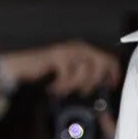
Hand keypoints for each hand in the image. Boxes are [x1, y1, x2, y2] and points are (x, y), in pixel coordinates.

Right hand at [0, 41, 121, 97]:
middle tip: (82, 91)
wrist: (23, 67)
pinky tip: (54, 88)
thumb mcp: (73, 72)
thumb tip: (105, 84)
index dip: (114, 74)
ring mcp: (68, 50)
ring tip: (63, 90)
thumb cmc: (49, 72)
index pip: (110, 59)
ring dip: (74, 86)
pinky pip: (69, 76)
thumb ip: (88, 74)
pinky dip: (62, 86)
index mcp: (85, 49)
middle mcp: (79, 46)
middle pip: (101, 64)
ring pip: (85, 72)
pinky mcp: (57, 57)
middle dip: (94, 81)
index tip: (110, 86)